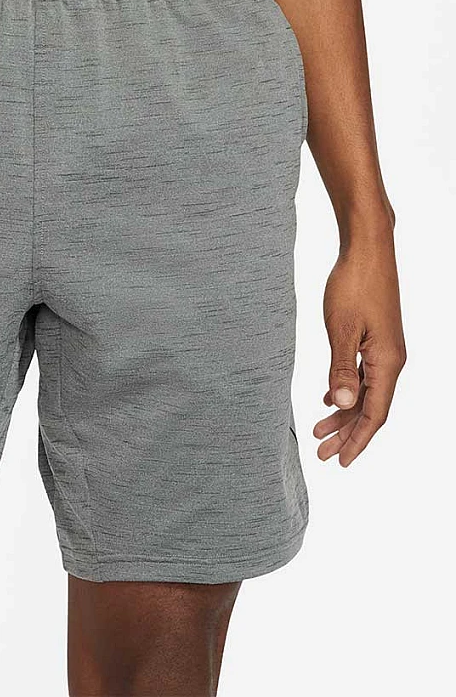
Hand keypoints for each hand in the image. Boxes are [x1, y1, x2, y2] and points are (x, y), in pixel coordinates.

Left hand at [314, 238, 405, 465]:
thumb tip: (344, 405)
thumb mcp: (341, 330)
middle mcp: (391, 360)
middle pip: (370, 408)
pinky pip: (363, 374)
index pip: (375, 414)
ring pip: (365, 392)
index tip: (340, 462)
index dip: (358, 440)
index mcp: (388, 362)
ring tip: (320, 430)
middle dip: (346, 433)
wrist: (367, 250)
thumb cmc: (354, 285)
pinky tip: (330, 398)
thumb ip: (342, 369)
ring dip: (344, 413)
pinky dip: (346, 390)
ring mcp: (384, 349)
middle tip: (322, 454)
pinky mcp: (375, 338)